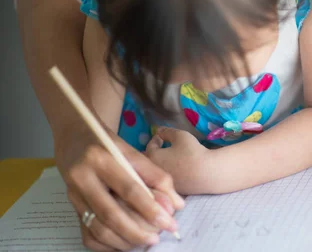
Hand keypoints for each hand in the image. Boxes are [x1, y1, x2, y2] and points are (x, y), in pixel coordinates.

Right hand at [55, 128, 184, 250]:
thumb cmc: (108, 144)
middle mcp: (84, 177)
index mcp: (103, 159)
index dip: (151, 209)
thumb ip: (156, 176)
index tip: (169, 223)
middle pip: (110, 214)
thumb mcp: (133, 152)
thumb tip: (177, 205)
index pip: (130, 189)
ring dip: (122, 240)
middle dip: (136, 232)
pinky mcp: (70, 205)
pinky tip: (122, 243)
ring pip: (97, 228)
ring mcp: (73, 194)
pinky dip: (105, 244)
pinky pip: (86, 233)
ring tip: (142, 242)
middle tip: (155, 239)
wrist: (74, 136)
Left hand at [146, 127, 213, 194]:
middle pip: (150, 160)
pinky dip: (169, 171)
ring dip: (161, 162)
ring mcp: (164, 181)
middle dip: (154, 152)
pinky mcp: (174, 188)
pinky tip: (177, 168)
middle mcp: (156, 171)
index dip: (155, 139)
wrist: (207, 173)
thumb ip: (167, 131)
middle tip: (161, 146)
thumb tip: (158, 130)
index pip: (150, 146)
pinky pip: (168, 177)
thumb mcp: (180, 136)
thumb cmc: (192, 152)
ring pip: (159, 170)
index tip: (160, 136)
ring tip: (169, 156)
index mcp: (153, 157)